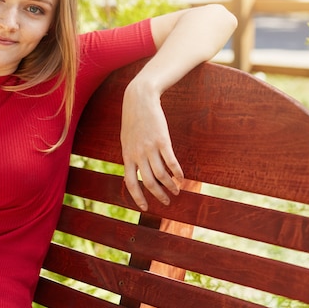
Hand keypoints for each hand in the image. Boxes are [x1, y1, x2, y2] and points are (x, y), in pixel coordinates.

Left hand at [120, 79, 183, 210]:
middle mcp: (138, 154)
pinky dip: (177, 173)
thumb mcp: (126, 140)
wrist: (139, 99)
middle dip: (159, 195)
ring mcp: (150, 148)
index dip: (138, 198)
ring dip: (170, 186)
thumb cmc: (133, 120)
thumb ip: (130, 155)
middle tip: (167, 202)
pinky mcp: (162, 140)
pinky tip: (182, 178)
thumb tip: (133, 172)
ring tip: (176, 191)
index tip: (146, 208)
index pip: (131, 183)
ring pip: (161, 175)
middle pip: (149, 182)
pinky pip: (171, 162)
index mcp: (127, 156)